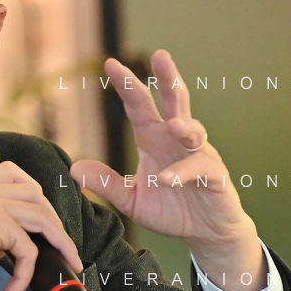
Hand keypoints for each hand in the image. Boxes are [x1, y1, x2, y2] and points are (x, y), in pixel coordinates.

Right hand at [0, 161, 82, 290]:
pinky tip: (14, 290)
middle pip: (34, 193)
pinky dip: (27, 273)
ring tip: (63, 263)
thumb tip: (28, 238)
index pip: (12, 173)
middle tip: (64, 249)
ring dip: (58, 242)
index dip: (35, 192)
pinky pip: (28, 248)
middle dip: (54, 222)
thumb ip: (1, 231)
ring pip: (40, 216)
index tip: (46, 219)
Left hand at [70, 51, 265, 290]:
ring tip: (172, 127)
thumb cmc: (171, 210)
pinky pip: (201, 167)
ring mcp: (199, 155)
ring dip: (184, 126)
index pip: (139, 106)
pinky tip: (169, 179)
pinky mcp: (215, 176)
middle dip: (169, 79)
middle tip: (161, 56)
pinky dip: (185, 171)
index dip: (127, 86)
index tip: (111, 63)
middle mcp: (177, 140)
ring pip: (194, 130)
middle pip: (175, 102)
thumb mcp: (132, 200)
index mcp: (153, 140)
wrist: (205, 233)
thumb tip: (74, 168)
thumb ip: (106, 184)